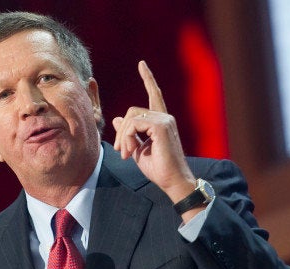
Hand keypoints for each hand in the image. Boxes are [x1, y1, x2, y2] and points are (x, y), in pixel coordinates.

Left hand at [112, 61, 196, 204]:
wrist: (173, 182)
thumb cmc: (158, 169)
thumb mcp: (137, 149)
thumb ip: (128, 133)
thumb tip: (117, 118)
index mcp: (161, 121)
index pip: (154, 94)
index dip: (148, 79)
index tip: (141, 64)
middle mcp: (165, 117)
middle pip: (132, 111)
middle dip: (121, 131)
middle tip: (121, 152)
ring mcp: (165, 120)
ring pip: (131, 117)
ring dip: (123, 137)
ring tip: (126, 154)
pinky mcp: (161, 127)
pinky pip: (134, 124)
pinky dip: (127, 138)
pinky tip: (130, 151)